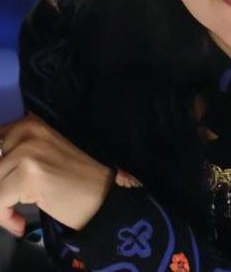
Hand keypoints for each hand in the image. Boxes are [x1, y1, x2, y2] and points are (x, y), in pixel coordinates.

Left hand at [0, 112, 113, 236]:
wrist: (106, 197)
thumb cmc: (80, 179)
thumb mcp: (46, 154)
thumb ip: (19, 151)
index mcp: (32, 123)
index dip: (1, 166)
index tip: (8, 181)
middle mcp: (29, 131)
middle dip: (1, 187)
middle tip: (14, 201)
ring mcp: (27, 152)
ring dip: (1, 204)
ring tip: (18, 214)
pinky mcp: (28, 175)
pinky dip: (4, 216)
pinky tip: (20, 222)